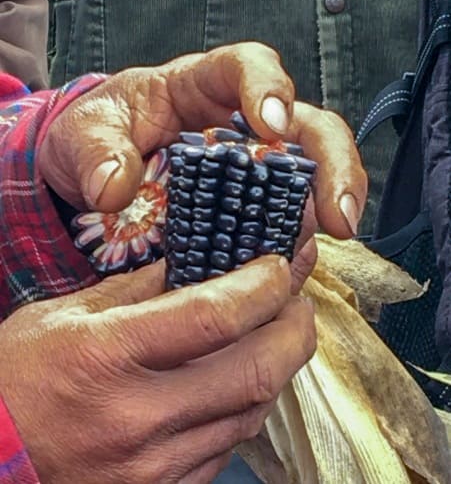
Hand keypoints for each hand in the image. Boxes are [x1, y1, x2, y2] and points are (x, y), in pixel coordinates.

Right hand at [0, 255, 314, 483]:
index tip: (280, 265)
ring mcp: (152, 467)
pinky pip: (226, 448)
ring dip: (277, 367)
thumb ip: (136, 290)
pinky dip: (246, 406)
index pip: (213, 316)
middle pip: (255, 370)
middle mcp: (137, 417)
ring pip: (251, 412)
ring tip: (276, 332)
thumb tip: (194, 263)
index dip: (262, 286)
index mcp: (106, 356)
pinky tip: (240, 380)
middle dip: (295, 329)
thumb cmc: (13, 382)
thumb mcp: (63, 317)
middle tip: (299, 300)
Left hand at [38, 42, 366, 239]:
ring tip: (326, 241)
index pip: (249, 66)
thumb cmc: (97, 135)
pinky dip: (297, 239)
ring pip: (313, 172)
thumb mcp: (84, 134)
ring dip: (327, 205)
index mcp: (201, 84)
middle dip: (333, 163)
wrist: (93, 168)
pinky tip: (293, 264)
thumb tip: (116, 190)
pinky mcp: (251, 202)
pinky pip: (288, 215)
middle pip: (309, 125)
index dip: (269, 88)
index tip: (272, 125)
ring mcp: (254, 165)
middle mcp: (242, 121)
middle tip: (339, 211)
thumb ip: (96, 153)